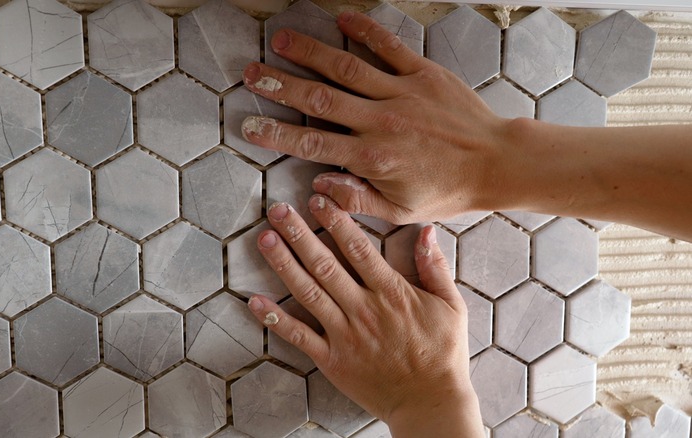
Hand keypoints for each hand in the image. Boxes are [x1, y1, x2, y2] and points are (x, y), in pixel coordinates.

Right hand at [241, 11, 510, 223]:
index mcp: (373, 158)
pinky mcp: (424, 74)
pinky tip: (341, 18)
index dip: (276, 134)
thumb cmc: (449, 191)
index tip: (249, 125)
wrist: (498, 163)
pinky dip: (365, 31)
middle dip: (281, 86)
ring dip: (310, 53)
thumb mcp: (401, 211)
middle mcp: (381, 122)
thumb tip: (317, 188)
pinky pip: (389, 47)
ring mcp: (402, 93)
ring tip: (281, 41)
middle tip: (251, 74)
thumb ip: (357, 200)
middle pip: (320, 100)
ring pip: (346, 68)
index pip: (313, 144)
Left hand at [246, 196, 482, 436]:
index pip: (358, 249)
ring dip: (284, 264)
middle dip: (300, 234)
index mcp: (391, 293)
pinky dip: (276, 320)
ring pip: (308, 293)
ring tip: (265, 239)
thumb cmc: (443, 353)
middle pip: (326, 265)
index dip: (336, 222)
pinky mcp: (332, 359)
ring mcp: (345, 334)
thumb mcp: (451, 305)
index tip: (318, 200)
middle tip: (279, 210)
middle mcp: (364, 309)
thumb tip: (427, 230)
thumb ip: (435, 267)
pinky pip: (299, 336)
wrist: (431, 402)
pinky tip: (255, 302)